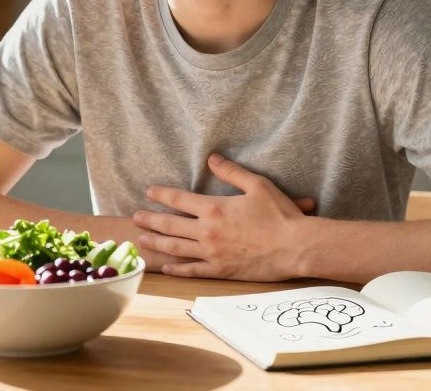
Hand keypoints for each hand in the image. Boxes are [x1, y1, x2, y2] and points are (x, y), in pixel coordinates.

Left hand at [133, 153, 312, 281]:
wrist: (296, 247)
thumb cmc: (280, 215)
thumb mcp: (257, 185)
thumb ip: (231, 172)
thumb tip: (211, 158)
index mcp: (214, 209)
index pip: (179, 199)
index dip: (161, 194)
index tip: (149, 191)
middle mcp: (207, 232)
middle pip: (170, 224)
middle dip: (150, 219)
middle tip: (135, 217)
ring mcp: (212, 254)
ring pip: (176, 248)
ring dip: (156, 242)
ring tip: (141, 239)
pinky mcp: (221, 271)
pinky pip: (192, 271)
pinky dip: (176, 269)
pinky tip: (165, 267)